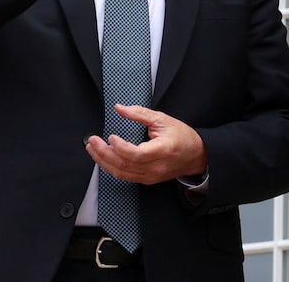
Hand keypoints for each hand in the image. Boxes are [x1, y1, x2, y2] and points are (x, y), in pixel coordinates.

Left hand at [86, 104, 207, 184]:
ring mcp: (151, 176)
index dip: (120, 147)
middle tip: (92, 141)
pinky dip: (112, 168)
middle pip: (124, 165)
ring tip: (93, 149)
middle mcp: (156, 167)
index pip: (136, 154)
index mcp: (162, 150)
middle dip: (104, 153)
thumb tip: (120, 108)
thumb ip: (140, 114)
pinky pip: (125, 176)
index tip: (111, 136)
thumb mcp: (163, 119)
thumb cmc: (183, 136)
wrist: (196, 155)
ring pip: (121, 173)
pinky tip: (104, 159)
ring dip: (103, 162)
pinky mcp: (147, 180)